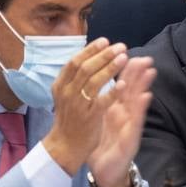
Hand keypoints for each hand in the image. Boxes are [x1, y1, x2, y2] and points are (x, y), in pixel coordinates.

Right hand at [42, 39, 126, 175]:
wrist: (65, 145)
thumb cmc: (69, 117)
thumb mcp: (65, 94)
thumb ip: (74, 78)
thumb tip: (88, 56)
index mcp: (61, 85)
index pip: (75, 62)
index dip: (90, 50)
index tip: (105, 41)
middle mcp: (68, 93)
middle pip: (86, 68)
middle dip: (104, 55)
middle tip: (120, 46)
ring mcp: (79, 105)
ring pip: (94, 82)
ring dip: (110, 68)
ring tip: (124, 57)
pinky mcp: (90, 117)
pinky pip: (102, 102)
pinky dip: (112, 92)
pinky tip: (123, 83)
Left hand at [87, 56, 155, 186]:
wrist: (104, 170)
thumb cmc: (101, 144)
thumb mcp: (99, 119)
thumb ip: (101, 101)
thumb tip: (99, 82)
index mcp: (114, 106)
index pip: (120, 83)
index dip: (124, 68)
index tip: (125, 52)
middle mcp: (123, 112)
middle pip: (131, 88)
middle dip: (138, 72)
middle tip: (145, 56)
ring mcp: (128, 123)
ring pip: (137, 100)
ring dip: (144, 85)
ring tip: (150, 70)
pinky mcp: (131, 136)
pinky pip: (136, 120)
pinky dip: (141, 107)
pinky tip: (146, 96)